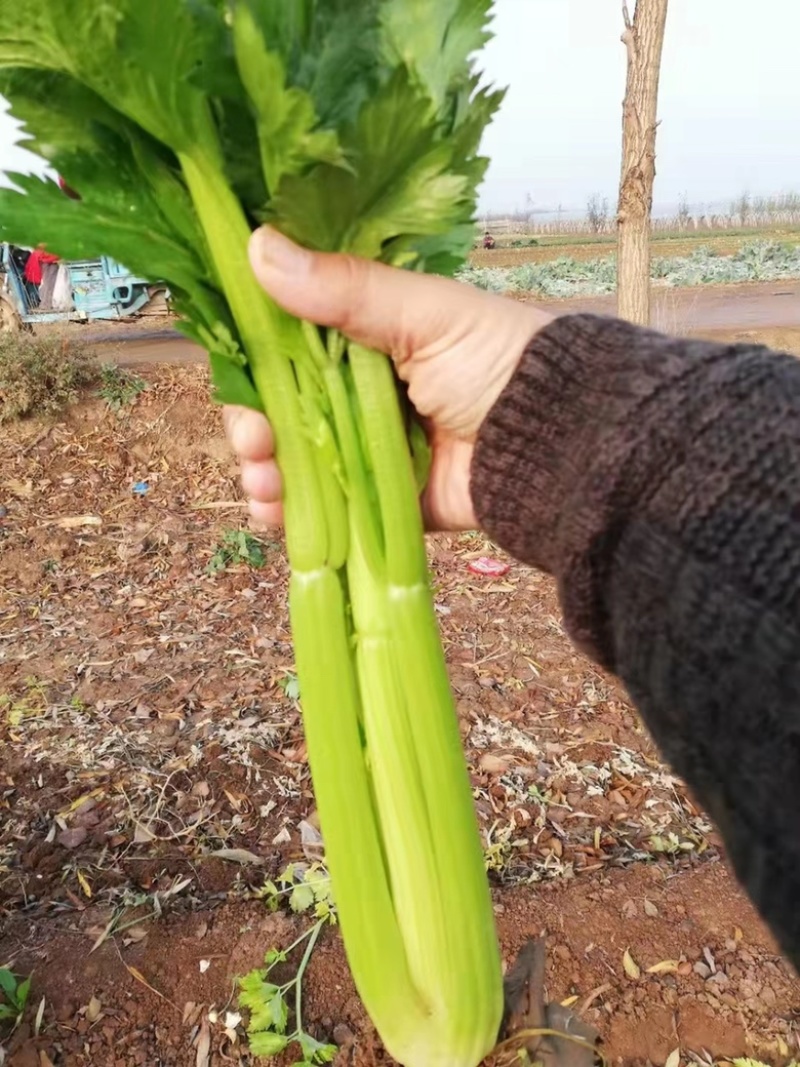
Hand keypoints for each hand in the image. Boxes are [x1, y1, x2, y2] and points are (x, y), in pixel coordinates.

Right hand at [224, 227, 551, 530]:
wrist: (557, 446)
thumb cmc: (499, 362)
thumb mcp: (425, 315)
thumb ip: (347, 289)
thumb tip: (258, 246)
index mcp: (369, 336)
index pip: (290, 342)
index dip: (256, 358)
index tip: (237, 372)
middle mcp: (361, 390)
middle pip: (281, 406)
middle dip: (253, 425)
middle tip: (254, 440)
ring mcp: (369, 448)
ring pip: (293, 459)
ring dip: (263, 471)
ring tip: (263, 482)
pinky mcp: (381, 498)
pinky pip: (323, 508)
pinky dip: (290, 512)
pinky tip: (274, 510)